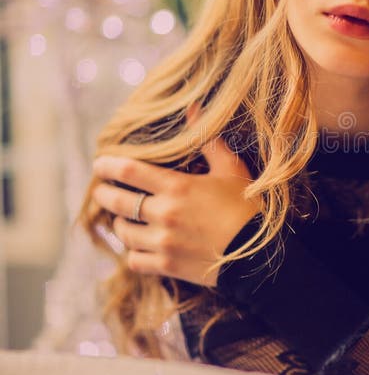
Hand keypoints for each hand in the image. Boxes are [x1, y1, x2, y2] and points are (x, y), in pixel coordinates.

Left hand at [92, 137, 259, 287]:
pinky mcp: (168, 265)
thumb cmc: (247, 207)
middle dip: (104, 194)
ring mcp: (163, 242)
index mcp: (177, 186)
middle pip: (117, 202)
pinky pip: (134, 260)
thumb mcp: (231, 168)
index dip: (108, 165)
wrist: (261, 255)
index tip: (100, 164)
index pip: (128, 171)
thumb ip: (208, 141)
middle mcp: (164, 214)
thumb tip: (193, 109)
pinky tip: (138, 246)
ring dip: (120, 224)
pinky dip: (132, 252)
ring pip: (123, 232)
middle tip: (102, 191)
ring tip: (123, 219)